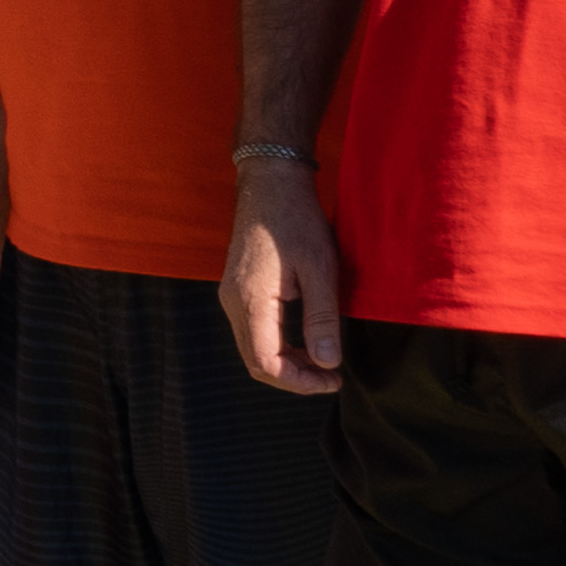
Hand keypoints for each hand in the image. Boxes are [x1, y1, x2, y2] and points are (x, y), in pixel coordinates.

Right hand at [219, 156, 345, 394]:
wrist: (270, 184)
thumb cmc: (297, 221)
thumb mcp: (319, 269)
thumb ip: (322, 318)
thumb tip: (327, 363)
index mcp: (251, 301)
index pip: (266, 363)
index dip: (300, 381)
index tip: (333, 379)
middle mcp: (233, 303)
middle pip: (255, 362)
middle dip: (294, 377)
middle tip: (331, 377)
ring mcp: (231, 296)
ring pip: (253, 349)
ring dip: (286, 362)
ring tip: (322, 362)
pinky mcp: (237, 290)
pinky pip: (253, 332)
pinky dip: (277, 345)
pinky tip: (304, 340)